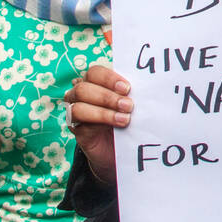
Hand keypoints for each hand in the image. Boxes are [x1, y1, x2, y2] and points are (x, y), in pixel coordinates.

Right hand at [63, 64, 132, 183]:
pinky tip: (115, 127)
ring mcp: (75, 110)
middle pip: (83, 87)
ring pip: (78, 105)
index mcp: (95, 82)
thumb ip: (130, 95)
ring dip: (103, 112)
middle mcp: (81, 94)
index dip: (109, 78)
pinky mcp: (76, 128)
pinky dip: (99, 122)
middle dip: (107, 96)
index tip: (127, 88)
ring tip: (125, 119)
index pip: (95, 72)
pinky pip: (79, 123)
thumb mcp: (131, 105)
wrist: (121, 149)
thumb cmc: (128, 120)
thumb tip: (145, 87)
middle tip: (128, 105)